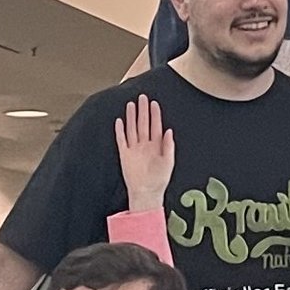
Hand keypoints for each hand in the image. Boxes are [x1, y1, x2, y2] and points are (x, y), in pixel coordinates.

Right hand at [114, 94, 175, 213]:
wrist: (147, 192)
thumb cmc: (159, 179)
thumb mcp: (168, 162)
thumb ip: (169, 146)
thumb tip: (169, 130)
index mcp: (156, 146)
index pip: (155, 126)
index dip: (155, 115)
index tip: (154, 103)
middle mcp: (145, 145)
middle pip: (143, 124)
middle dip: (143, 111)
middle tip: (142, 97)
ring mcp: (134, 149)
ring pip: (132, 129)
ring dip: (131, 117)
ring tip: (131, 104)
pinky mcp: (125, 155)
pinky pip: (121, 140)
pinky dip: (120, 131)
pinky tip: (120, 121)